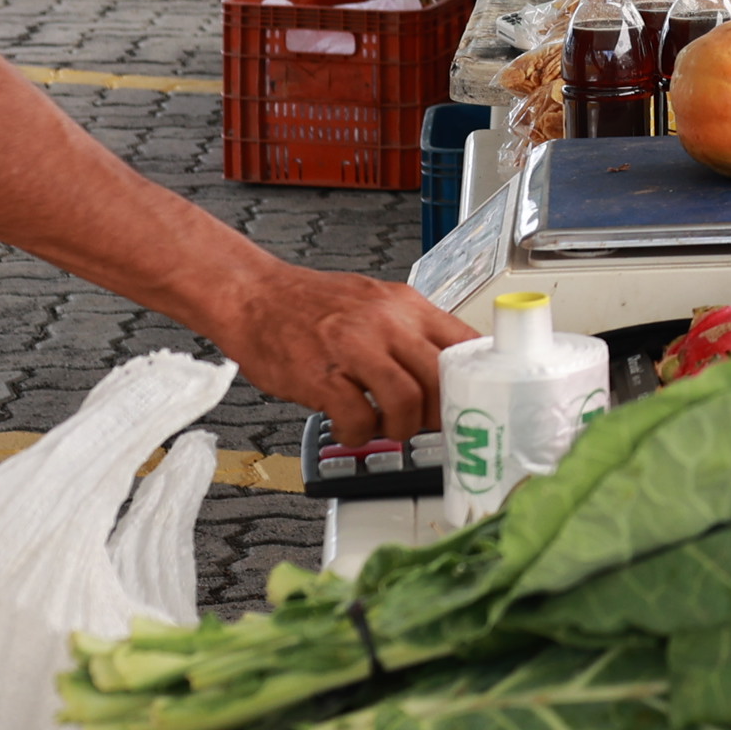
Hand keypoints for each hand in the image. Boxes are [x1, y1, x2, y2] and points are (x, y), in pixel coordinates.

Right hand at [208, 264, 479, 443]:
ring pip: (408, 400)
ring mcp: (354, 348)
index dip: (476, 378)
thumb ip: (411, 329)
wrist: (254, 296)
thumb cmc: (312, 305)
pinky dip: (360, 434)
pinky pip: (359, 418)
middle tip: (429, 424)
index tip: (473, 399)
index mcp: (406, 305)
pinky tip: (351, 428)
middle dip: (441, 411)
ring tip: (388, 428)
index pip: (465, 341)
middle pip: (442, 376)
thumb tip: (448, 364)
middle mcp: (386, 322)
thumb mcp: (375, 302)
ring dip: (403, 427)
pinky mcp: (322, 376)